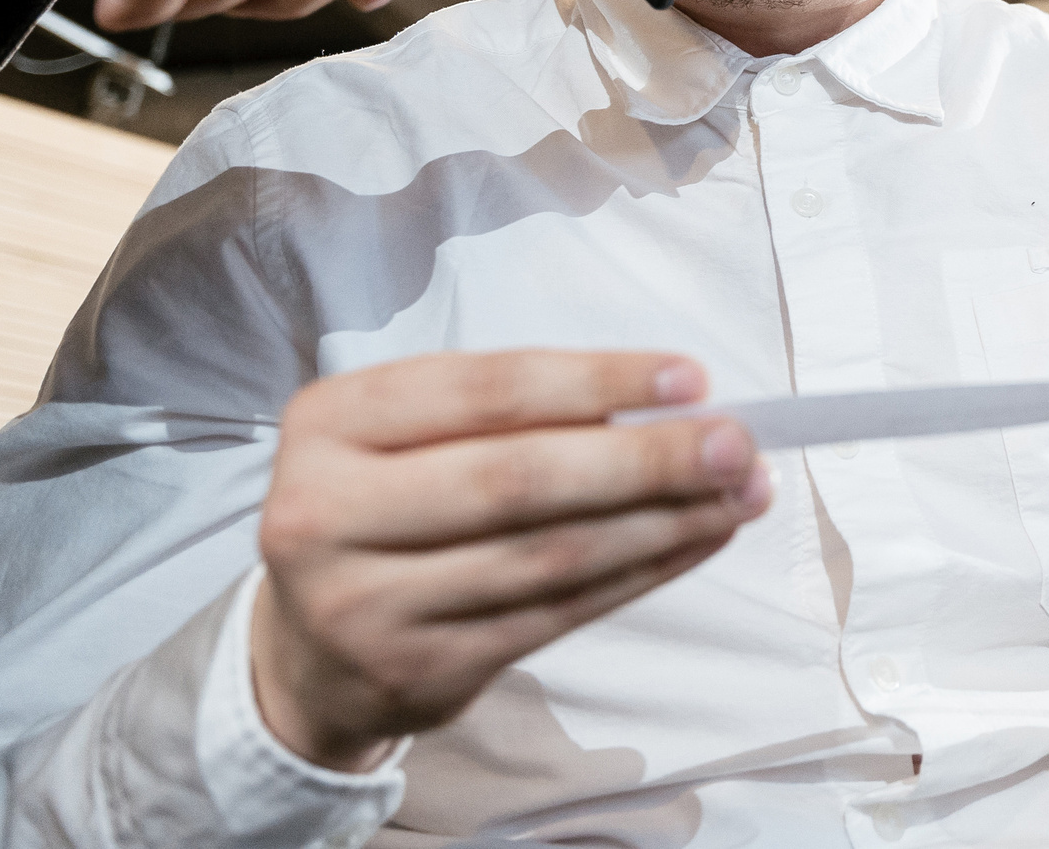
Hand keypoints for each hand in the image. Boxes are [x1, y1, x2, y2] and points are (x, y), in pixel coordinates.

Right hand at [250, 351, 768, 772]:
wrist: (309, 650)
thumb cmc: (389, 506)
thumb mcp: (413, 435)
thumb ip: (518, 414)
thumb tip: (672, 403)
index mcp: (330, 422)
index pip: (486, 390)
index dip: (595, 380)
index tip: (690, 378)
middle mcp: (327, 512)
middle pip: (519, 478)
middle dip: (645, 458)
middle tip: (736, 444)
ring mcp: (364, 603)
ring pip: (548, 555)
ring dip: (661, 521)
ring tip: (738, 495)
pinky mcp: (418, 670)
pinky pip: (555, 615)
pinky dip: (640, 573)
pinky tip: (694, 541)